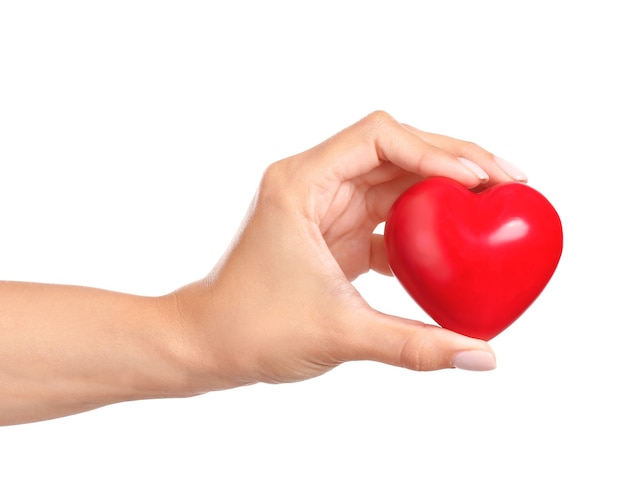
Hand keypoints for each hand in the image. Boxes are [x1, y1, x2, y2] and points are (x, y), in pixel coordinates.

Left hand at [174, 111, 525, 390]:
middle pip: (397, 149)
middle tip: (508, 183)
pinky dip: (423, 225)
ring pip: (396, 179)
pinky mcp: (336, 232)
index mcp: (302, 184)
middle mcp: (315, 183)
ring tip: (492, 206)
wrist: (209, 344)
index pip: (378, 137)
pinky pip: (388, 215)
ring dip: (444, 190)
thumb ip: (415, 344)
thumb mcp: (340, 334)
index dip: (435, 151)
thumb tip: (483, 358)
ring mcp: (326, 207)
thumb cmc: (250, 328)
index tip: (478, 182)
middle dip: (455, 161)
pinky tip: (454, 244)